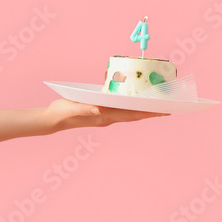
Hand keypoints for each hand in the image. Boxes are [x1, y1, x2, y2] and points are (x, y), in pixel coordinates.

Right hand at [45, 99, 168, 130]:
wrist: (52, 120)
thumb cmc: (61, 113)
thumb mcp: (71, 108)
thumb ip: (84, 109)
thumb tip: (99, 109)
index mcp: (105, 117)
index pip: (131, 115)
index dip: (147, 113)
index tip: (162, 111)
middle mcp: (108, 118)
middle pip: (135, 115)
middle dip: (151, 112)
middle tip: (169, 108)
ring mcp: (106, 116)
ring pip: (130, 113)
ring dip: (144, 110)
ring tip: (158, 106)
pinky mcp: (102, 112)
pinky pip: (122, 110)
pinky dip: (132, 106)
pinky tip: (137, 101)